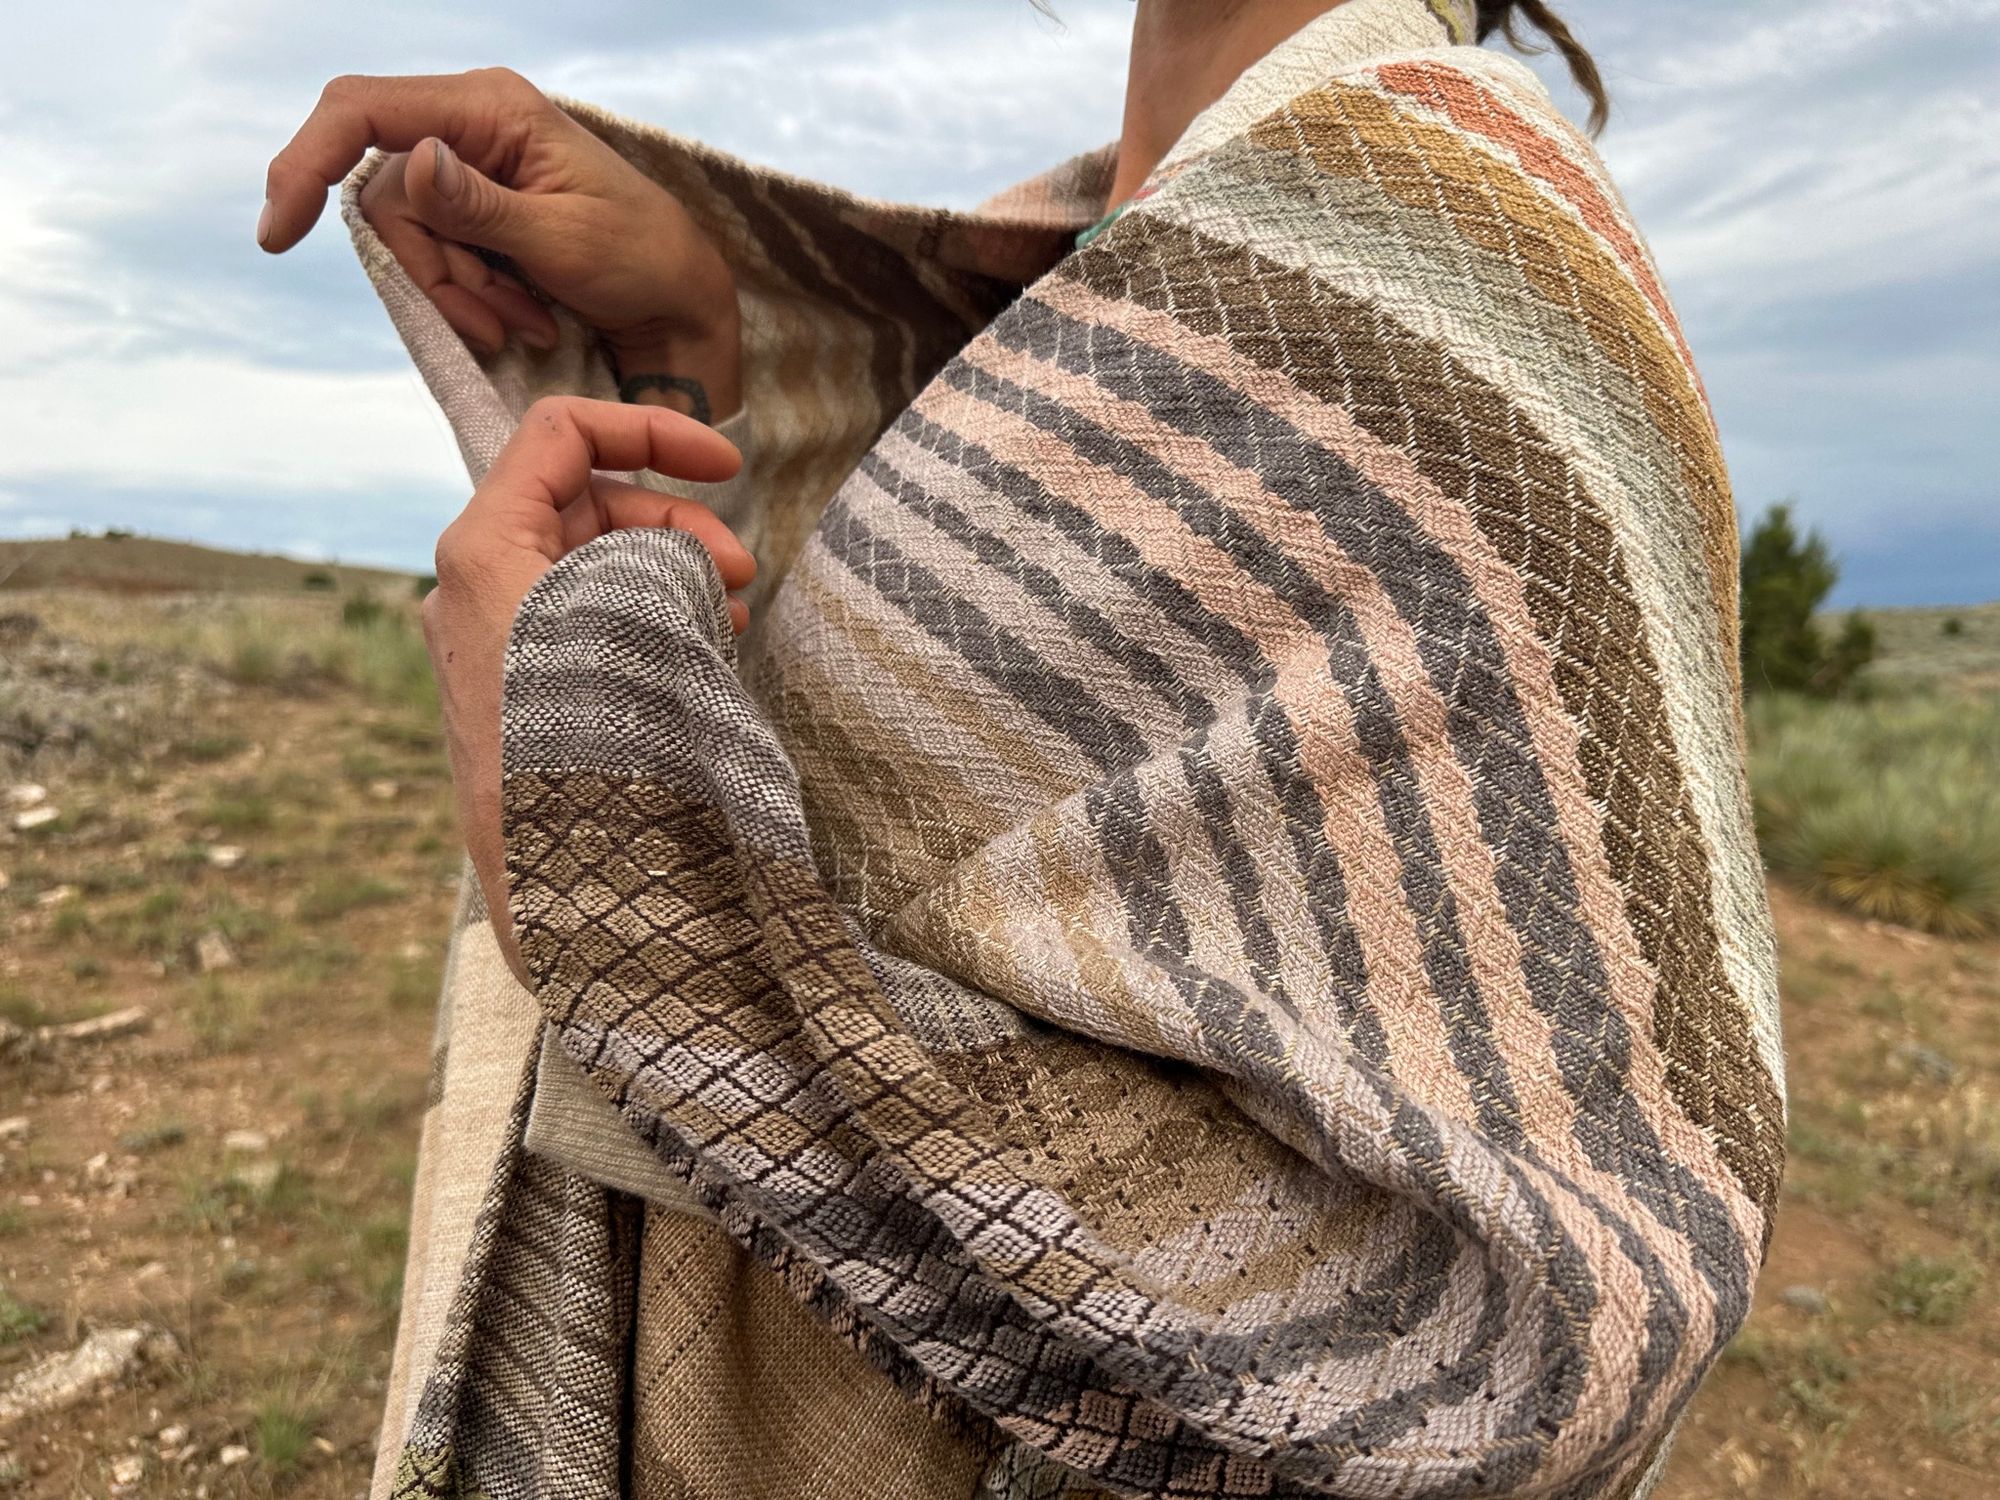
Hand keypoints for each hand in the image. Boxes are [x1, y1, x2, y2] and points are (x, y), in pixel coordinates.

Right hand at [262, 69, 740, 420]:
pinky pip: (438, 257)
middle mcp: (470, 124)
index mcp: (490, 107)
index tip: (279, 233)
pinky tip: (525, 317)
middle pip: (386, 198)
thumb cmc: (641, 260)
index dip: (306, 162)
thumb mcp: (564, 240)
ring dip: (461, 294)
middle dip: (434, 271)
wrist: (680, 301)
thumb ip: (482, 208)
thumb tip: (413, 163)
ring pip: (410, 239)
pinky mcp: (477, 211)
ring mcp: (471, 169)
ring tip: (526, 322)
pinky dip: (473, 298)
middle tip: (497, 320)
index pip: (362, 112)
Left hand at [422, 396, 753, 980]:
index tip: (730, 463)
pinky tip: (694, 651)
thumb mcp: (629, 618)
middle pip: (585, 501)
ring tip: (726, 617)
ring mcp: (488, 639)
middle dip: (674, 520)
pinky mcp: (510, 687)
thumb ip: (652, 555)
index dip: (653, 428)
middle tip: (740, 573)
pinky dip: (642, 616)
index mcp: (483, 549)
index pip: (563, 433)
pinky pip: (580, 619)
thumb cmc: (591, 749)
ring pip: (589, 563)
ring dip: (667, 571)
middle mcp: (472, 585)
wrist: (556, 889)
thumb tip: (683, 559)